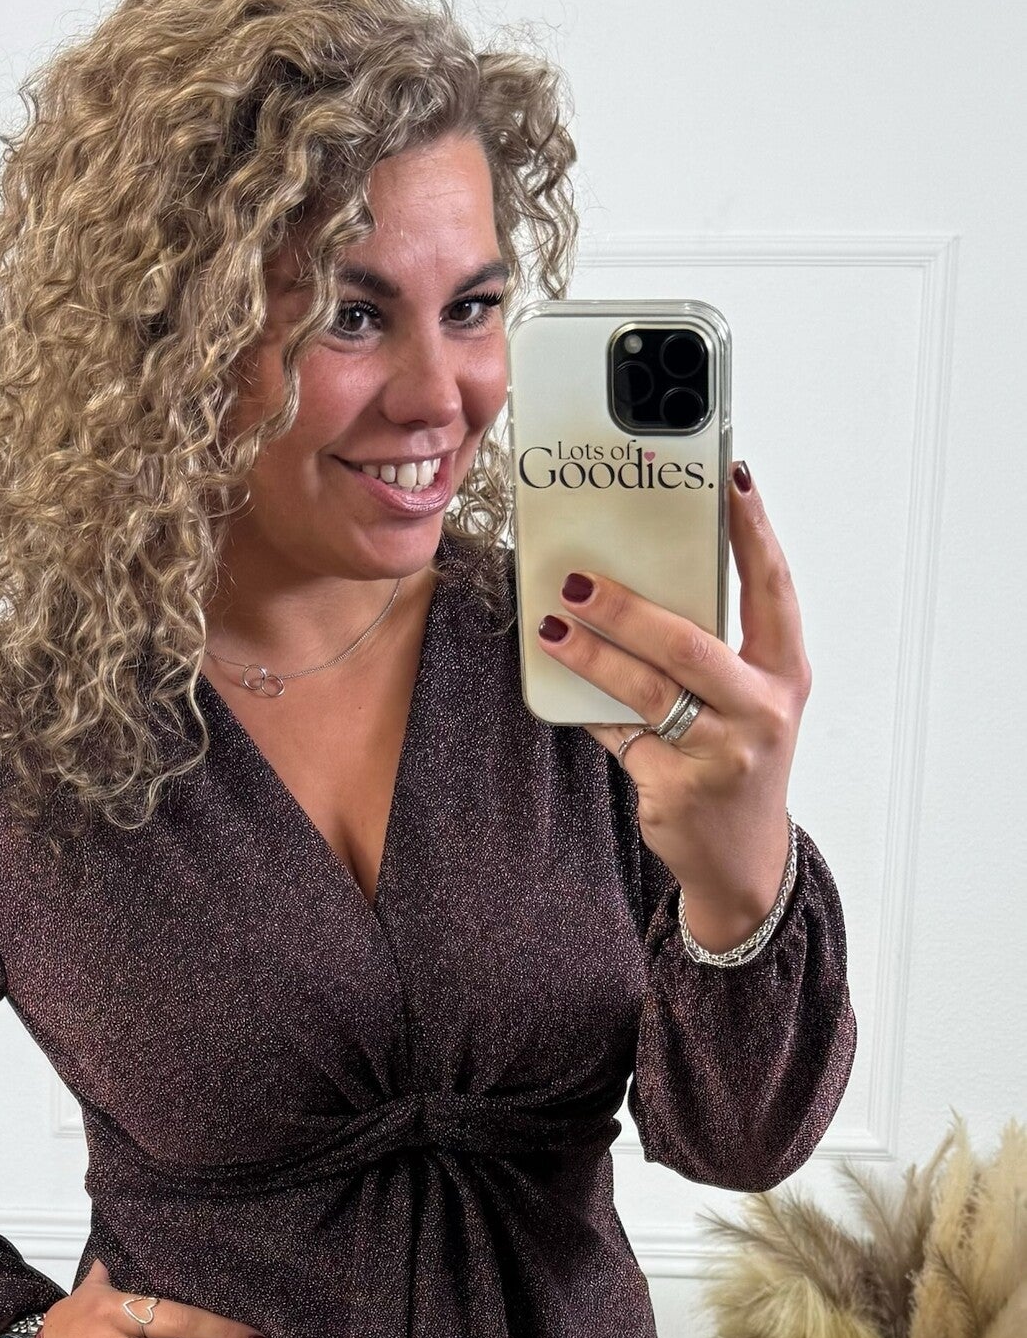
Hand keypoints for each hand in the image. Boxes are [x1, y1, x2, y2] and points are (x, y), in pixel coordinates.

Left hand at [537, 463, 810, 950]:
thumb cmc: (738, 757)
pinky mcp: (678, 787)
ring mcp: (722, 753)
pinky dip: (588, 707)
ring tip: (552, 626)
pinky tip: (560, 683)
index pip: (772, 587)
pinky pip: (619, 735)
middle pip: (690, 644)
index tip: (730, 478)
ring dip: (592, 654)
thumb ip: (712, 649)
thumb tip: (634, 583)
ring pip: (646, 691)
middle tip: (579, 579)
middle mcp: (763, 710)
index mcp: (786, 672)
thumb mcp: (747, 700)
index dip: (754, 531)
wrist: (743, 859)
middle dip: (628, 608)